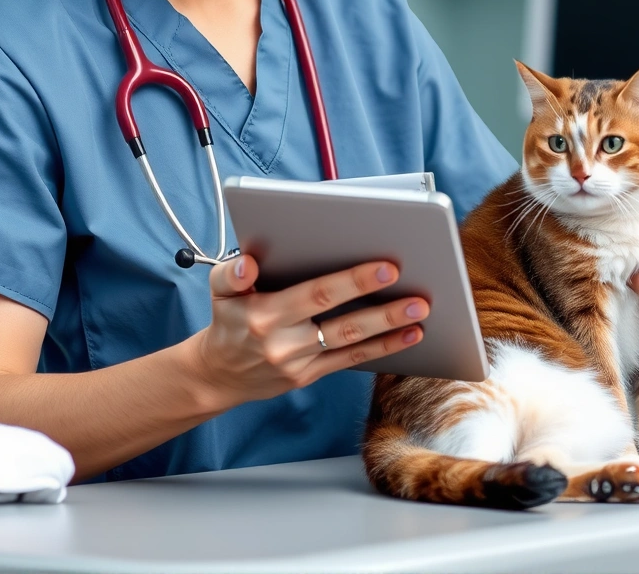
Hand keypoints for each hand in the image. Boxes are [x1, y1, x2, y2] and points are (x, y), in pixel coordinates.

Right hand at [188, 255, 427, 407]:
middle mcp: (284, 342)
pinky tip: (409, 335)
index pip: (316, 295)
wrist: (218, 374)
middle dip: (381, 310)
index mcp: (266, 314)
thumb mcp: (219, 292)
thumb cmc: (228, 321)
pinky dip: (382, 349)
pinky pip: (350, 361)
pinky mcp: (310, 376)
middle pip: (340, 323)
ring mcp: (299, 363)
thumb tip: (250, 262)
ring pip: (351, 344)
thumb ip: (231, 273)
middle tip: (418, 295)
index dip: (353, 282)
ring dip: (389, 329)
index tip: (387, 267)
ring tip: (420, 312)